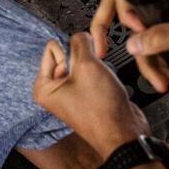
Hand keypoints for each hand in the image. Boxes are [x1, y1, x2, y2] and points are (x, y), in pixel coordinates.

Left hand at [33, 32, 149, 158]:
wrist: (124, 134)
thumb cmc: (102, 111)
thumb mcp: (88, 66)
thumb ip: (81, 42)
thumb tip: (81, 34)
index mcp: (43, 87)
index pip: (52, 48)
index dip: (70, 50)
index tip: (82, 63)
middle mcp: (53, 91)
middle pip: (66, 54)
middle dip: (84, 58)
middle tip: (93, 73)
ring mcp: (70, 94)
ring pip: (81, 62)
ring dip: (94, 66)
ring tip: (101, 82)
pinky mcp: (86, 95)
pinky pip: (90, 72)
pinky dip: (100, 74)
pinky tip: (106, 85)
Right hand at [92, 0, 168, 91]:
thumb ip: (162, 37)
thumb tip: (131, 45)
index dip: (117, 14)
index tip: (124, 37)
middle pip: (132, 19)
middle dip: (139, 49)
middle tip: (145, 68)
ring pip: (144, 37)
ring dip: (152, 62)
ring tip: (165, 82)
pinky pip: (157, 44)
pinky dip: (161, 62)